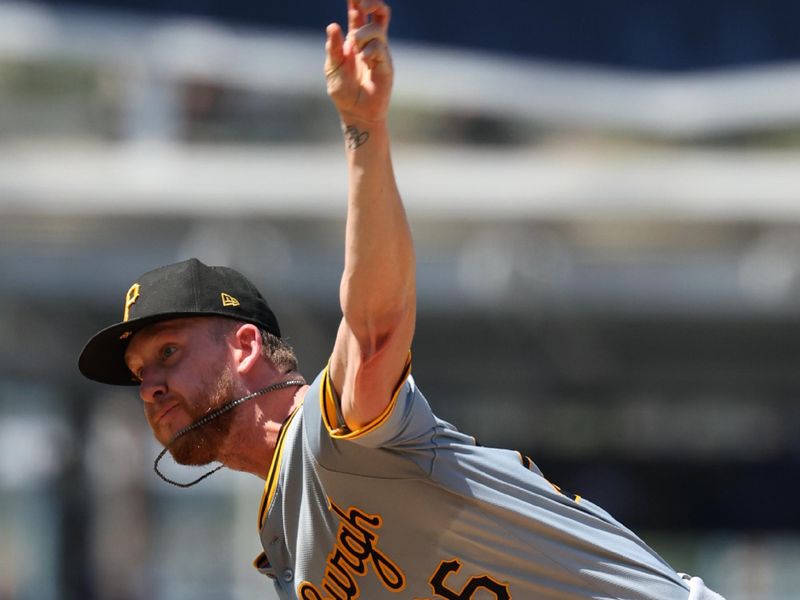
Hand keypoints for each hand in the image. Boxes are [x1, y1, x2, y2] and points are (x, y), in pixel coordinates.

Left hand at [325, 0, 392, 123]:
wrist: (356, 113)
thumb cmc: (343, 91)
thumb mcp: (332, 68)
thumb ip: (333, 48)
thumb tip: (333, 26)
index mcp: (355, 39)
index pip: (357, 13)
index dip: (356, 0)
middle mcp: (370, 42)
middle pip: (378, 12)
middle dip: (371, 2)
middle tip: (361, 3)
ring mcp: (380, 52)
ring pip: (377, 29)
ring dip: (363, 35)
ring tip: (356, 49)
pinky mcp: (387, 65)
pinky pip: (380, 48)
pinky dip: (370, 51)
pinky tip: (365, 62)